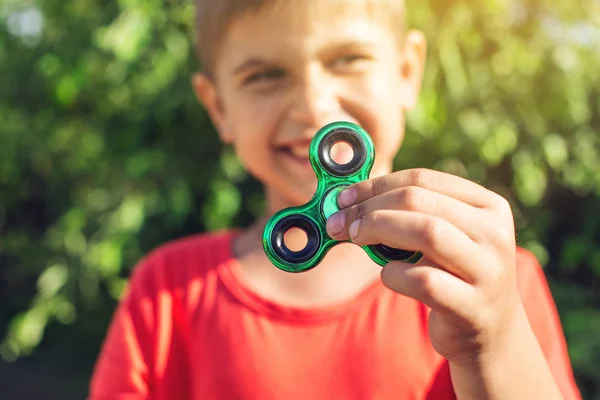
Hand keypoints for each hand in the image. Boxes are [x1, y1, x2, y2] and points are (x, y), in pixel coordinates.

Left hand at [326, 168, 525, 363]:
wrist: (490, 332)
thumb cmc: (451, 275)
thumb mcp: (442, 236)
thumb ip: (407, 214)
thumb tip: (347, 200)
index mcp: (488, 205)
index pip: (423, 179)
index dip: (376, 185)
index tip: (344, 197)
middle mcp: (495, 233)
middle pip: (418, 201)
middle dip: (369, 208)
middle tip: (338, 221)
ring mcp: (488, 270)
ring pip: (427, 232)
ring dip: (379, 230)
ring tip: (356, 239)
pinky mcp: (473, 306)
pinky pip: (423, 280)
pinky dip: (394, 274)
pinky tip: (389, 275)